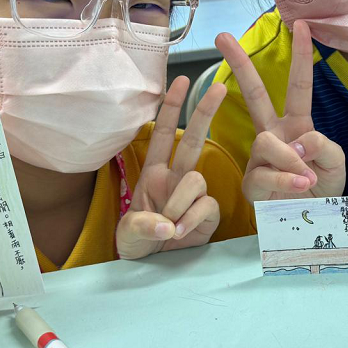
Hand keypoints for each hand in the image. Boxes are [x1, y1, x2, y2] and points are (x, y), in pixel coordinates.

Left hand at [115, 76, 226, 259]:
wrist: (152, 267)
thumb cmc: (137, 243)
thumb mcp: (128, 235)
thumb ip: (142, 226)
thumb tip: (167, 223)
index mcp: (153, 173)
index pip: (163, 134)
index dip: (171, 107)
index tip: (180, 81)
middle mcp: (175, 178)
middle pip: (193, 139)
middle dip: (205, 112)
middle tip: (219, 87)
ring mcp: (194, 195)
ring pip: (195, 179)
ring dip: (180, 202)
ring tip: (169, 226)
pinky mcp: (209, 214)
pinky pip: (206, 205)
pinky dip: (192, 218)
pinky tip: (181, 233)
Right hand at [215, 20, 345, 201]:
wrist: (315, 222)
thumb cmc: (323, 188)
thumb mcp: (336, 163)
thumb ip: (323, 146)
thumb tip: (298, 141)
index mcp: (296, 124)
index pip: (298, 85)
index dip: (301, 56)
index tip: (301, 25)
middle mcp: (274, 135)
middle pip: (255, 95)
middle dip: (240, 64)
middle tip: (223, 37)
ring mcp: (260, 157)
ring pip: (267, 142)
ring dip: (291, 160)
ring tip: (308, 178)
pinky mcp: (252, 182)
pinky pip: (266, 173)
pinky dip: (287, 180)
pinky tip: (301, 185)